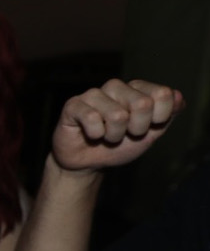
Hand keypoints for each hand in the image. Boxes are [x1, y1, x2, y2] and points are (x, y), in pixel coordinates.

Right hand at [52, 79, 183, 171]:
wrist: (88, 163)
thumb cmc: (119, 146)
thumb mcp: (151, 133)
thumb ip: (168, 115)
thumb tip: (178, 95)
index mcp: (137, 89)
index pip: (163, 94)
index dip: (158, 119)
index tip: (147, 128)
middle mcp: (116, 87)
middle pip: (142, 104)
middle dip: (136, 129)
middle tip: (125, 134)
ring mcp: (94, 94)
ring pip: (117, 115)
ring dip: (114, 135)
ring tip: (106, 136)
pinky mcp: (73, 105)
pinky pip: (92, 119)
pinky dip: (95, 135)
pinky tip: (90, 134)